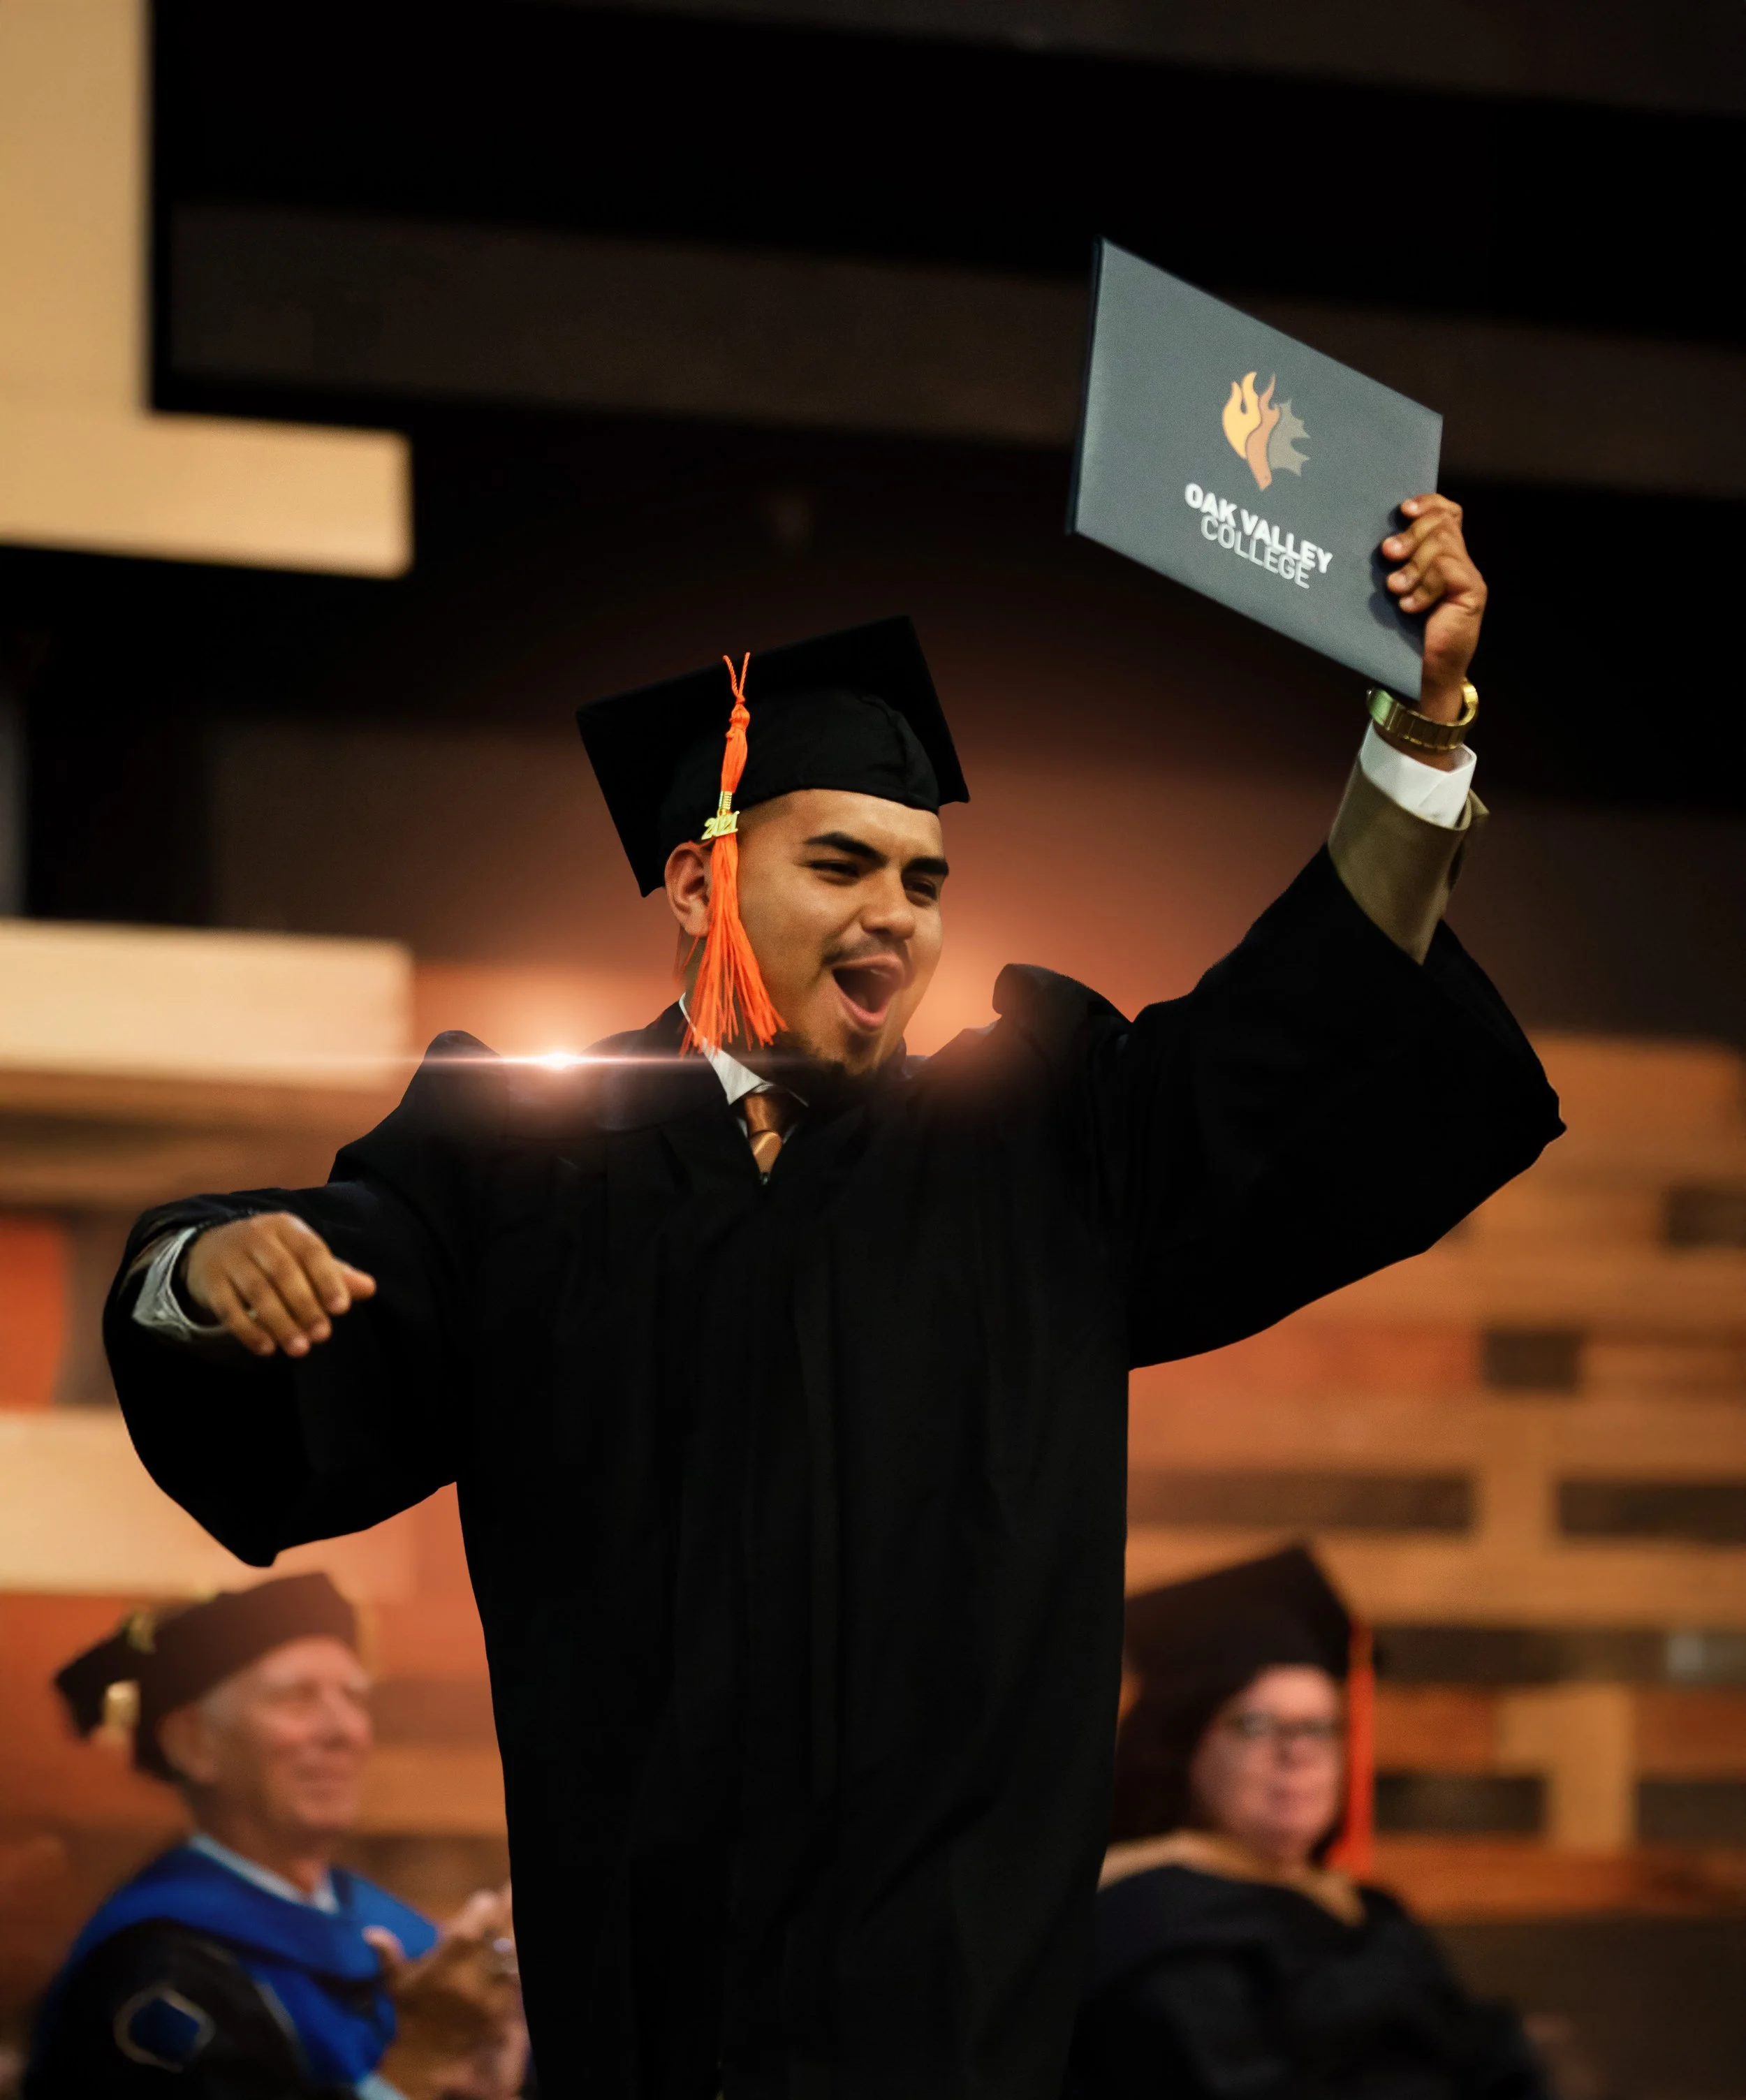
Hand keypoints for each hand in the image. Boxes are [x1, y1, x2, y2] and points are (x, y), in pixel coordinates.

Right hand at [183, 1213, 375, 1359]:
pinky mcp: (208, 1281)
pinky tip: (266, 1348)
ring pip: (257, 1291)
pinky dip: (248, 1330)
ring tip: (299, 1349)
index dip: (327, 1279)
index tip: (341, 1309)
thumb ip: (333, 1272)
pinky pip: (229, 1308)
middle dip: (305, 1306)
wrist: (208, 1248)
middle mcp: (256, 1236)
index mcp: (286, 1227)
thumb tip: (370, 1288)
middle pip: (283, 1272)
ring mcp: (229, 1258)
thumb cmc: (269, 1255)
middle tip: (322, 1336)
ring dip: (280, 1322)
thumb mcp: (300, 1255)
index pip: (311, 1250)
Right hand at [371, 1889, 526, 2099]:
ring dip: (513, 1933)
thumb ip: (388, 1954)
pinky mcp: (505, 2008)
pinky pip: (518, 1976)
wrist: (429, 2059)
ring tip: (511, 1916)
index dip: (482, 1905)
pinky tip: (513, 1950)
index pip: (475, 1921)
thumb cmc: (411, 2014)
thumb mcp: (397, 1983)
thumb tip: (370, 1932)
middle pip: (502, 1931)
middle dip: (507, 1907)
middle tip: (509, 1892)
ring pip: (515, 1951)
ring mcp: (492, 1993)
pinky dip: (517, 1961)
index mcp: (447, 1963)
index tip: (482, 1900)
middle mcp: (473, 1976)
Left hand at [1379, 494, 1486, 723]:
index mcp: (1440, 557)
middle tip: (1388, 553)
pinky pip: (1447, 570)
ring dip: (1413, 564)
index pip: (1447, 513)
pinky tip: (1409, 607)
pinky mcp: (1472, 594)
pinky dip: (1424, 586)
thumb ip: (1393, 566)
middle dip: (1412, 533)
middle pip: (1442, 523)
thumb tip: (1367, 539)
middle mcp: (1458, 563)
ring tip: (1395, 589)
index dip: (1428, 503)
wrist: (1420, 678)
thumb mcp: (1393, 593)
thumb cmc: (1400, 638)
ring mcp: (1468, 578)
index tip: (1402, 510)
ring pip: (1443, 544)